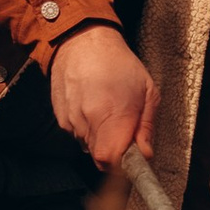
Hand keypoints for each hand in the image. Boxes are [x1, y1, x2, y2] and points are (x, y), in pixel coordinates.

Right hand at [49, 21, 157, 168]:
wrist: (81, 42)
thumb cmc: (118, 63)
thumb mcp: (147, 90)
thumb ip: (146, 126)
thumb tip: (145, 153)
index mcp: (112, 117)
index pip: (112, 162)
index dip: (123, 166)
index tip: (133, 159)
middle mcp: (88, 123)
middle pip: (102, 159)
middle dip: (116, 151)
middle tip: (125, 130)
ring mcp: (71, 122)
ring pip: (90, 147)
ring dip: (102, 137)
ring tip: (108, 111)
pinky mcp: (61, 119)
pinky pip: (78, 134)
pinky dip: (88, 128)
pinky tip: (94, 106)